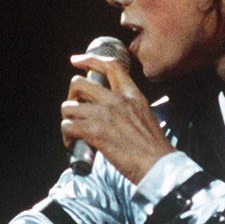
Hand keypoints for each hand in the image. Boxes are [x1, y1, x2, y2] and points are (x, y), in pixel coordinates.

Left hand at [60, 53, 174, 184]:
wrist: (158, 164)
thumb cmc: (153, 146)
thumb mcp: (145, 114)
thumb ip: (128, 106)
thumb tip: (109, 111)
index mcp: (131, 94)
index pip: (110, 65)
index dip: (89, 59)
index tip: (76, 61)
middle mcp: (116, 100)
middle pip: (79, 83)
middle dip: (71, 95)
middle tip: (75, 109)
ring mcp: (104, 114)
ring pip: (68, 106)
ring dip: (67, 119)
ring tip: (74, 131)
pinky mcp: (94, 132)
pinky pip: (68, 126)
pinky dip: (66, 136)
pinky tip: (73, 143)